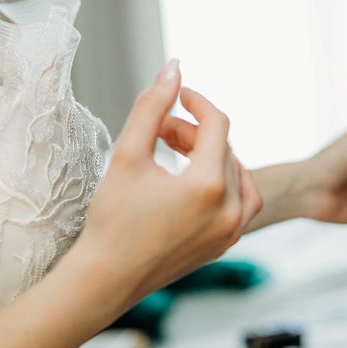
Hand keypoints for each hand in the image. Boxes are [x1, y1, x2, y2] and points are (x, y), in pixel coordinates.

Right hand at [79, 64, 262, 315]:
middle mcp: (229, 210)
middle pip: (223, 148)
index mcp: (208, 185)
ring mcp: (231, 231)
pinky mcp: (226, 245)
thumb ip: (152, 107)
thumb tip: (174, 68)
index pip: (217, 124)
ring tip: (175, 151)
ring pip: (236, 173)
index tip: (175, 94)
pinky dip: (222, 182)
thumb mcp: (127, 155)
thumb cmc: (112, 218)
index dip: (196, 101)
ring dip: (210, 154)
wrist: (106, 279)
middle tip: (157, 130)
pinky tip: (192, 180)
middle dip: (192, 130)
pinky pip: (240, 202)